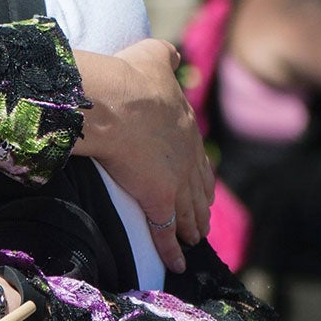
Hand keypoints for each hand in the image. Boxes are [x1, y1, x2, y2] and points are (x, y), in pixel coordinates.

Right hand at [75, 38, 213, 272]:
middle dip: (202, 205)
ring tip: (196, 240)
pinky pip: (166, 232)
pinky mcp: (158, 199)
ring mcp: (176, 180)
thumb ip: (167, 56)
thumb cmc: (131, 78)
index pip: (198, 157)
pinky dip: (172, 252)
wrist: (115, 102)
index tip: (203, 186)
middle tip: (204, 220)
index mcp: (187, 127)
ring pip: (188, 212)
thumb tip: (174, 53)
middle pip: (199, 188)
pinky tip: (178, 266)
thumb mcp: (155, 56)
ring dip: (193, 228)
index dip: (201, 174)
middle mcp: (188, 157)